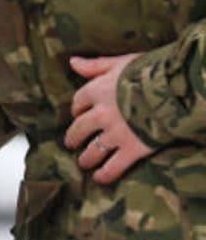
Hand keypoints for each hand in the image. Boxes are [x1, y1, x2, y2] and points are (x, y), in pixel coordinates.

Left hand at [65, 53, 154, 183]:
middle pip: (80, 128)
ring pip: (94, 150)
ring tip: (83, 163)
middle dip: (74, 137)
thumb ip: (95, 66)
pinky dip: (105, 174)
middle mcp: (100, 114)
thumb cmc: (145, 73)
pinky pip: (113, 167)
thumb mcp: (118, 63)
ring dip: (86, 158)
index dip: (77, 109)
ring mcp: (115, 134)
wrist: (168, 93)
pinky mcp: (132, 150)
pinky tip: (99, 178)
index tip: (77, 114)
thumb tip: (73, 61)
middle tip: (70, 143)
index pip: (78, 102)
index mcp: (95, 91)